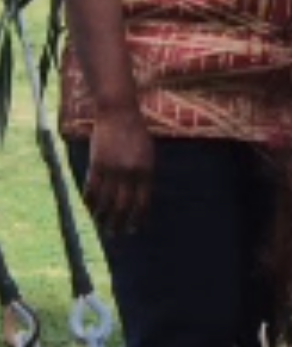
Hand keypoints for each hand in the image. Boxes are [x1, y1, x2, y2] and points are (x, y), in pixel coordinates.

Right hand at [84, 108, 153, 236]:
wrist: (119, 113)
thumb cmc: (136, 133)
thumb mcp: (147, 152)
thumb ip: (144, 174)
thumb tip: (140, 198)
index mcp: (146, 169)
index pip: (143, 201)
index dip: (139, 217)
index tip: (136, 228)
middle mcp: (130, 171)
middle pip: (124, 205)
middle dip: (120, 222)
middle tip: (117, 233)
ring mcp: (112, 168)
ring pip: (106, 200)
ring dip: (103, 215)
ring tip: (101, 225)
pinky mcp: (96, 164)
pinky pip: (92, 189)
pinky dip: (90, 201)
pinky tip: (90, 208)